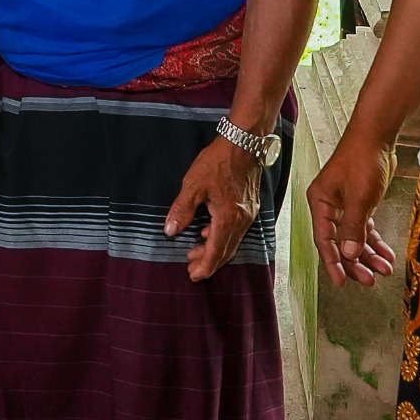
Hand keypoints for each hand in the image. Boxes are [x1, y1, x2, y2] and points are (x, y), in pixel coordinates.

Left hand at [164, 133, 262, 280]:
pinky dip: (222, 237)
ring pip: (232, 241)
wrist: (244, 143)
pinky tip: (208, 233)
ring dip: (215, 250)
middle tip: (192, 269)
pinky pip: (237, 231)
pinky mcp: (250, 206)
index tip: (194, 276)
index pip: (216, 250)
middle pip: (226, 250)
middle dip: (209, 262)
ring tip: (196, 253)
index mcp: (228, 217)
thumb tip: (170, 231)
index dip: (205, 265)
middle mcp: (242, 219)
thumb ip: (182, 210)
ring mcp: (249, 213)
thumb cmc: (218, 161)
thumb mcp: (193, 184)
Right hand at [306, 133, 400, 286]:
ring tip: (384, 269)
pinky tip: (386, 254)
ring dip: (369, 254)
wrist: (377, 137)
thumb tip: (348, 253)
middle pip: (339, 242)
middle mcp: (329, 207)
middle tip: (370, 280)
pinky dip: (375, 242)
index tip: (342, 281)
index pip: (324, 239)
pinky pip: (365, 229)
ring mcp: (345, 206)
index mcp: (320, 203)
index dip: (333, 262)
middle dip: (355, 262)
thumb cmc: (362, 160)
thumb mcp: (359, 197)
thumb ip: (353, 227)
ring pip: (354, 238)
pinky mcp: (359, 203)